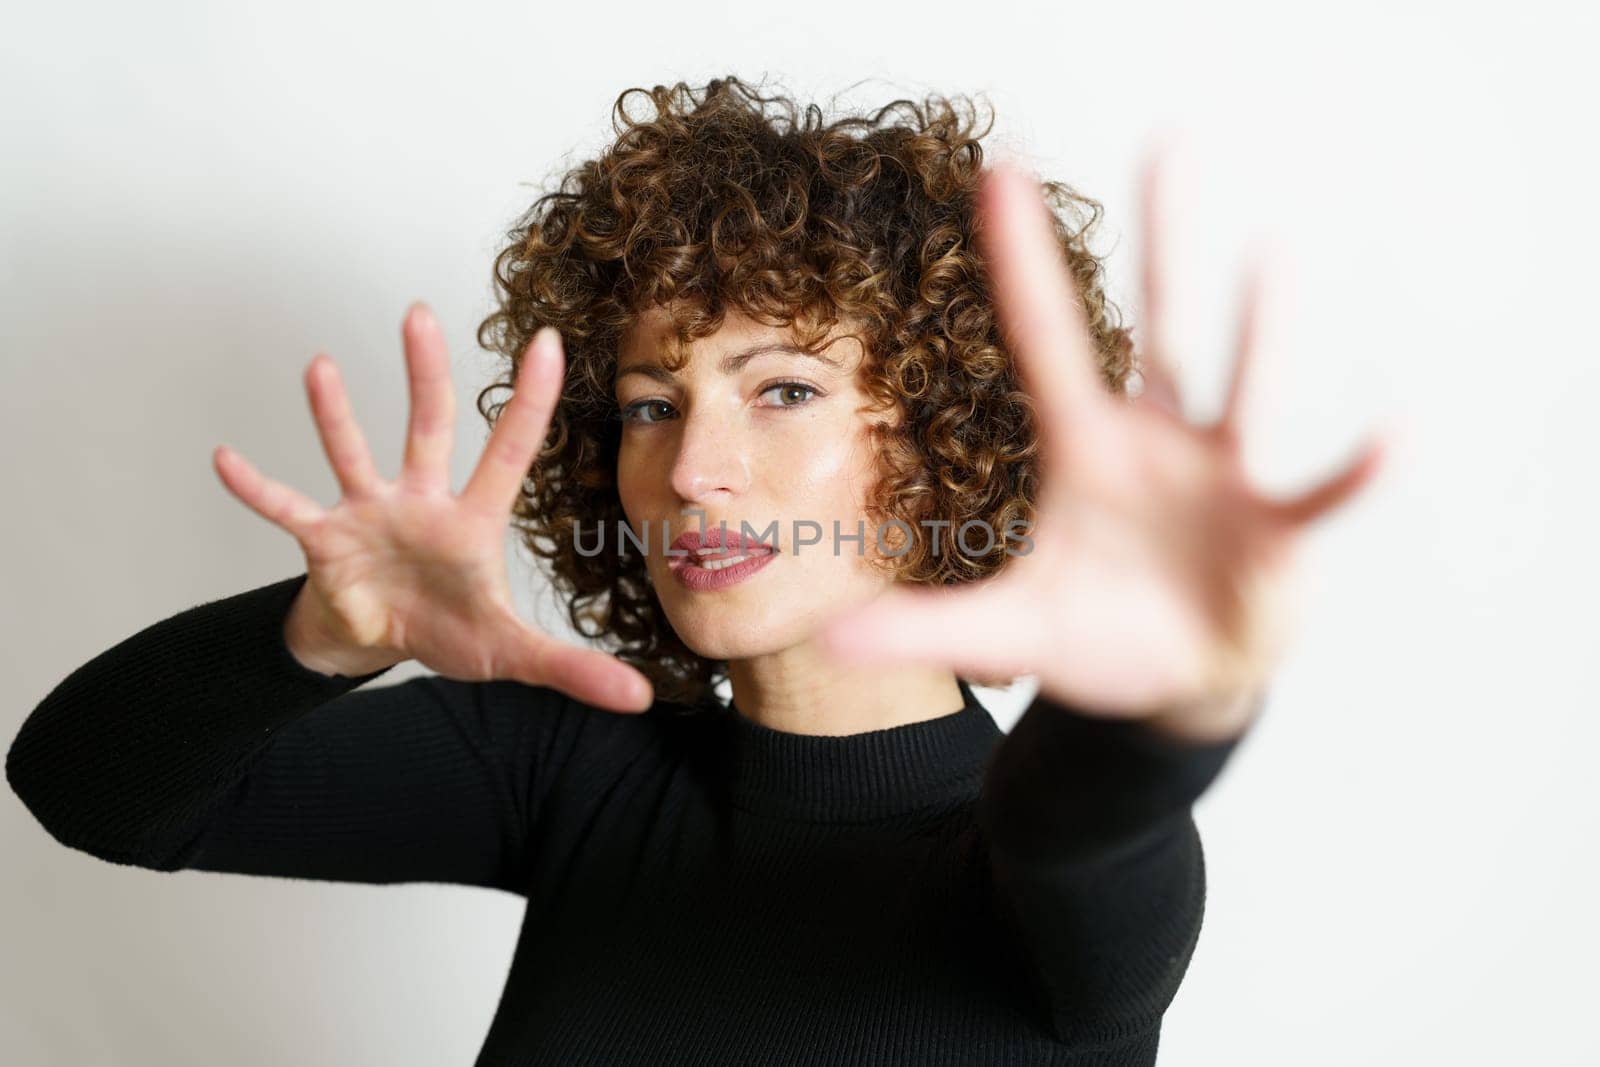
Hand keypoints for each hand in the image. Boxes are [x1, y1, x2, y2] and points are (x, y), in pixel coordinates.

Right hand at [211, 303, 654, 712]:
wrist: (379, 643)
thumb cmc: (447, 629)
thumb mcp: (512, 653)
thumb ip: (572, 668)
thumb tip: (639, 698)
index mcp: (473, 519)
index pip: (509, 449)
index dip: (530, 401)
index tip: (549, 342)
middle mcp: (420, 501)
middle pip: (427, 427)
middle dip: (425, 374)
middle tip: (420, 314)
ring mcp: (369, 514)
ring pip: (352, 453)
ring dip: (335, 414)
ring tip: (322, 366)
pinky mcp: (324, 543)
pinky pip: (288, 510)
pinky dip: (258, 491)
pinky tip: (226, 459)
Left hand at [818, 145, 1391, 740]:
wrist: (1175, 683)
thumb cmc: (1096, 636)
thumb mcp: (1008, 629)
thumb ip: (927, 626)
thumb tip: (830, 637)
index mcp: (1084, 449)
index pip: (1045, 340)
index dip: (1021, 264)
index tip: (1000, 174)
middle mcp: (1156, 442)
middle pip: (1161, 327)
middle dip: (1164, 242)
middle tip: (1171, 141)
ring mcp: (1221, 477)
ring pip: (1242, 387)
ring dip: (1258, 328)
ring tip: (1272, 251)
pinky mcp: (1275, 531)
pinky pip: (1318, 492)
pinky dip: (1353, 471)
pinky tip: (1391, 433)